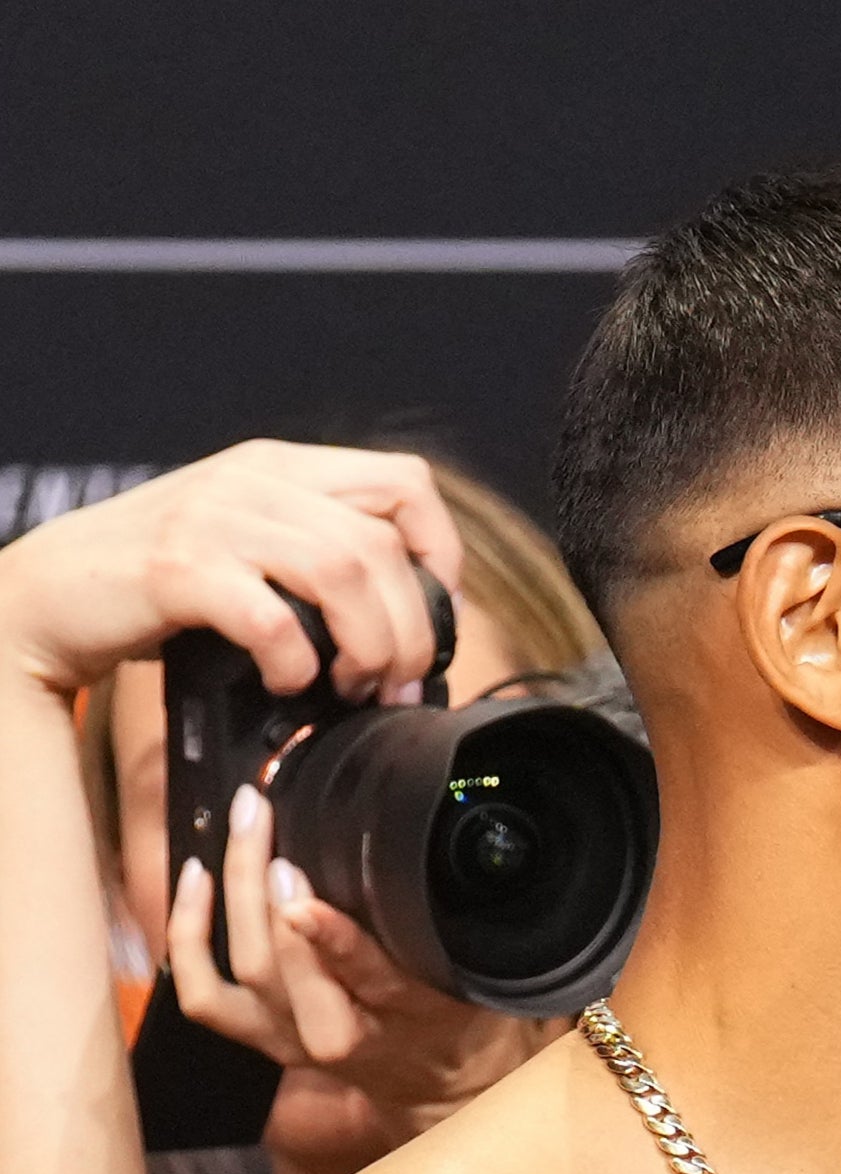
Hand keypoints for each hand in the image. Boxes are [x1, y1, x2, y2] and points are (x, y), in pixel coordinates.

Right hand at [0, 439, 457, 704]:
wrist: (46, 594)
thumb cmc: (159, 584)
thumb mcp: (249, 544)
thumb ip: (319, 554)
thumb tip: (412, 621)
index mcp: (282, 468)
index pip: (406, 482)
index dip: (441, 552)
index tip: (434, 615)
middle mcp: (253, 481)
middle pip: (383, 543)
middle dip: (411, 628)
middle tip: (397, 681)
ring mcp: (213, 519)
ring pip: (342, 571)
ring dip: (369, 645)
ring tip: (354, 686)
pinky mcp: (176, 568)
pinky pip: (271, 617)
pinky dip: (296, 661)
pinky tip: (287, 682)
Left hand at [164, 782, 549, 1135]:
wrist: (435, 1083)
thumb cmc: (457, 1017)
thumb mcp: (470, 976)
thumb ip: (441, 930)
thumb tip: (417, 854)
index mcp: (399, 1019)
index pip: (362, 977)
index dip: (325, 937)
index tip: (300, 889)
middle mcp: (331, 1036)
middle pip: (277, 967)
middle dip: (259, 889)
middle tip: (258, 822)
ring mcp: (285, 1037)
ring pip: (239, 972)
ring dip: (227, 894)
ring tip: (236, 830)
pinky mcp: (256, 1033)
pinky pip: (202, 993)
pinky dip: (187, 935)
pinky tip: (193, 877)